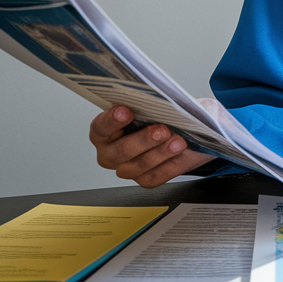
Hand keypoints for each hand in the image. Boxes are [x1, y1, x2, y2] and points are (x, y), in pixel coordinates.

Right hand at [89, 105, 213, 187]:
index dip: (112, 120)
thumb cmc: (156, 115)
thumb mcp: (151, 105)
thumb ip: (147, 104)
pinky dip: (172, 164)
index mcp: (103, 131)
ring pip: (140, 165)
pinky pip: (156, 176)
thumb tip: (158, 103)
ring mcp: (126, 168)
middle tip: (161, 130)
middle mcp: (109, 152)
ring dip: (161, 153)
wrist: (179, 130)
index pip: (101, 127)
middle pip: (121, 150)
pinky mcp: (144, 179)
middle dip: (143, 140)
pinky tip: (181, 153)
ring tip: (178, 142)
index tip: (126, 111)